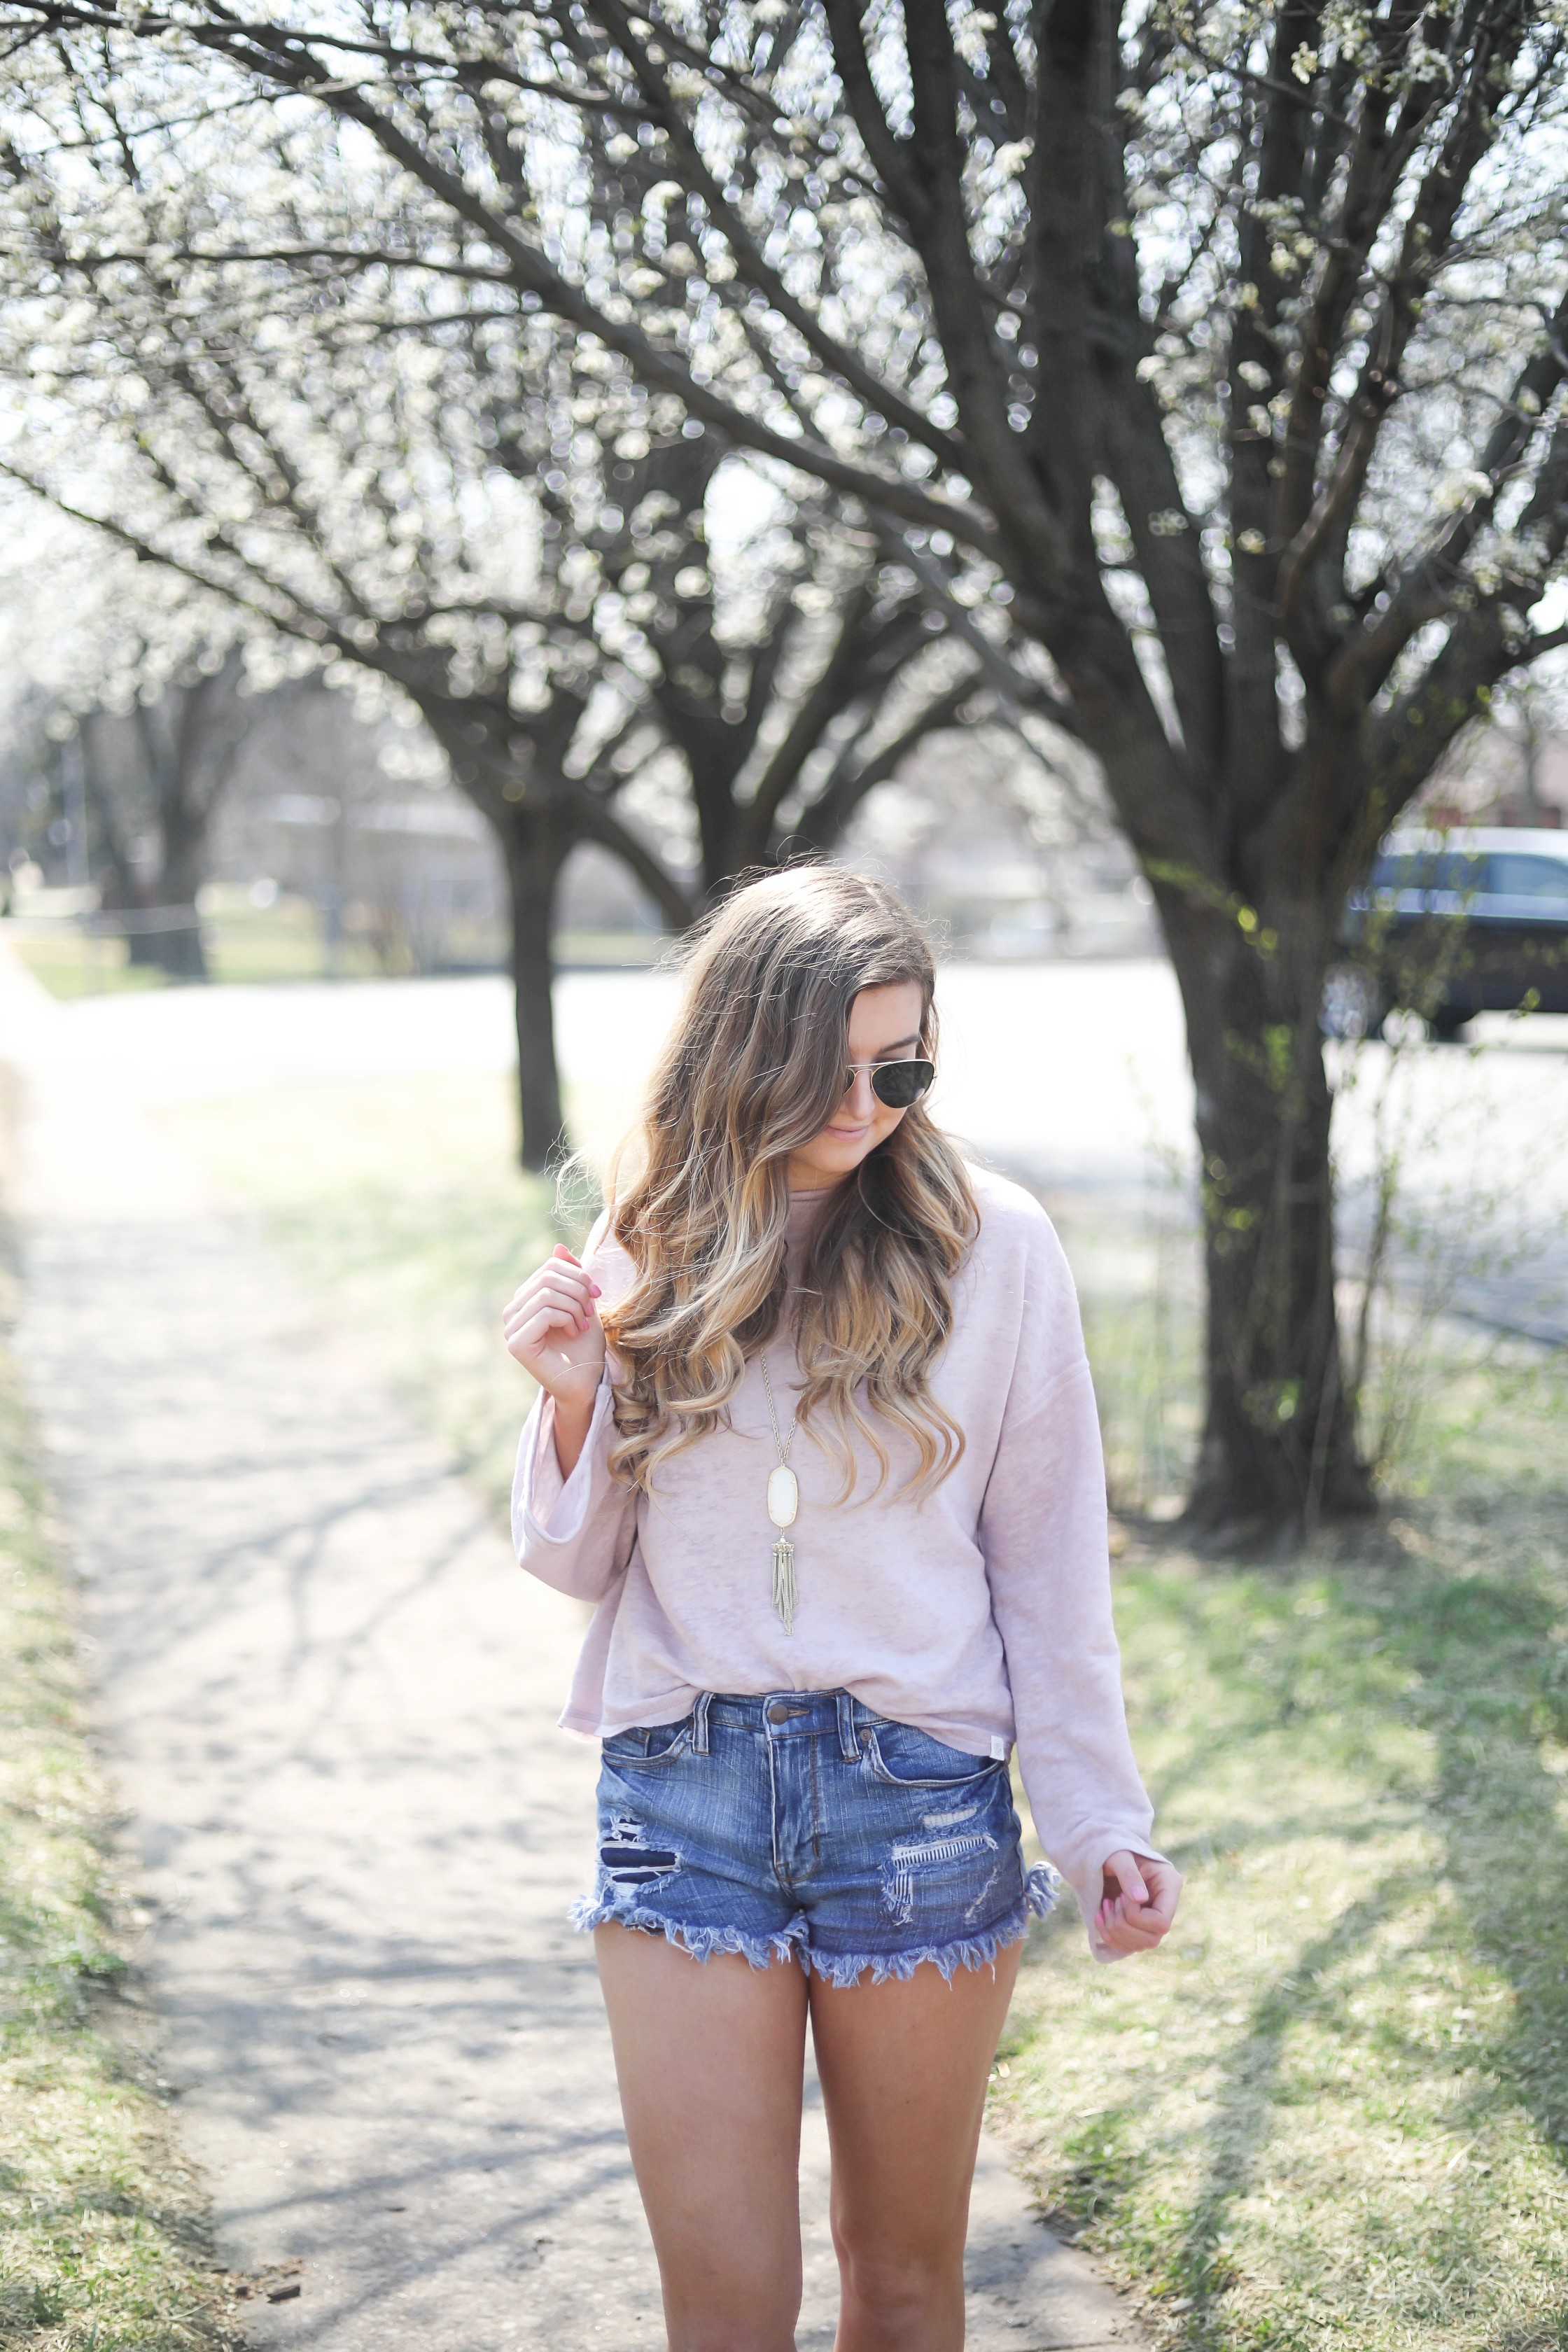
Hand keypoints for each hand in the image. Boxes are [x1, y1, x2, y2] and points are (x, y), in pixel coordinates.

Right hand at [502, 1244, 606, 1412]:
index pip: (549, 1267)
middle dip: (578, 1290)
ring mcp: (511, 1328)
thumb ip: (570, 1276)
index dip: (578, 1275)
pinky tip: (574, 1333)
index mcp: (525, 1299)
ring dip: (575, 1306)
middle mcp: (512, 1311)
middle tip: (592, 1310)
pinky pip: (544, 1312)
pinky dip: (567, 1319)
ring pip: (546, 1293)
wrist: (587, 1381)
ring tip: (583, 1323)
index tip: (597, 1294)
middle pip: (548, 1276)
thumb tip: (558, 1246)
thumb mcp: (582, 1302)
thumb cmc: (585, 1345)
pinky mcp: (517, 1343)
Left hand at [1096, 1850, 1180, 1954]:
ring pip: (1140, 1945)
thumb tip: (1140, 1899)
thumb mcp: (1119, 1856)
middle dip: (1123, 1926)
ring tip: (1104, 1906)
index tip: (1120, 1896)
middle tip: (1109, 1902)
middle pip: (1152, 1939)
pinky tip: (1099, 1916)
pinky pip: (1128, 1946)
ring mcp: (1152, 1918)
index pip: (1162, 1921)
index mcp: (1169, 1886)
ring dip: (1114, 1931)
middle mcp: (1165, 1906)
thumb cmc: (1114, 1848)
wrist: (1106, 1854)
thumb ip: (1129, 1874)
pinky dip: (1109, 1936)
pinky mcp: (1138, 1926)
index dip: (1137, 1916)